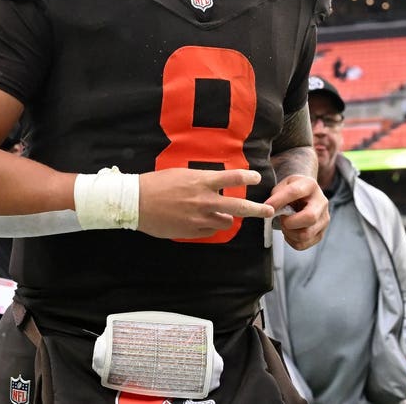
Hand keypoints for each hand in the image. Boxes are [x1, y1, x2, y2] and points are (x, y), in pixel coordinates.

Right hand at [137, 168, 273, 239]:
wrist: (136, 202)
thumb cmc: (156, 184)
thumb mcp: (181, 175)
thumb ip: (201, 181)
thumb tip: (216, 185)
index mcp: (201, 181)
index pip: (232, 177)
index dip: (248, 176)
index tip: (257, 177)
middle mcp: (204, 200)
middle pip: (239, 207)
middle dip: (257, 209)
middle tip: (269, 212)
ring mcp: (199, 218)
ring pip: (226, 222)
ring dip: (228, 218)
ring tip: (224, 215)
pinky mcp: (192, 232)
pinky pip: (210, 231)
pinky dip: (210, 227)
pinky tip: (203, 222)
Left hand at [265, 174, 327, 249]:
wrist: (306, 196)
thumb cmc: (293, 191)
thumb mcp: (284, 185)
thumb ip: (277, 194)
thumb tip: (270, 208)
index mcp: (310, 186)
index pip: (295, 192)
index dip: (279, 200)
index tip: (267, 206)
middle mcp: (321, 202)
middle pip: (310, 217)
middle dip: (289, 222)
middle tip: (281, 219)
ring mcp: (323, 220)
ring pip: (306, 234)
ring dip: (289, 233)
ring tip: (285, 225)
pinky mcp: (320, 233)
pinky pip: (303, 244)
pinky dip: (291, 241)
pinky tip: (289, 232)